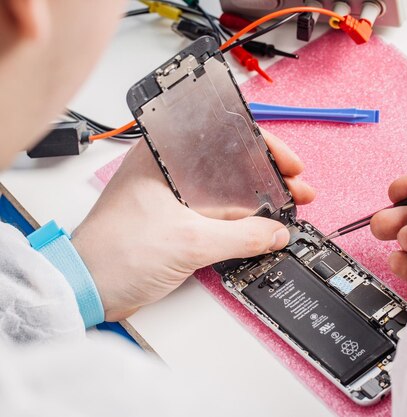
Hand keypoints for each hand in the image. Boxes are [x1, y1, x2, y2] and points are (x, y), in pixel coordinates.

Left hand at [72, 129, 314, 320]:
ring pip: (226, 189)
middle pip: (230, 162)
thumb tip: (274, 232)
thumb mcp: (188, 241)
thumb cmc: (113, 254)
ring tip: (288, 206)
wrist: (86, 289)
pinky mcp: (177, 220)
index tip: (289, 163)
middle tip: (297, 188)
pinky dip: (241, 219)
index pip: (223, 135)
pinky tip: (262, 225)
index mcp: (164, 155)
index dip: (263, 146)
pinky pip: (217, 214)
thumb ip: (240, 236)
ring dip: (258, 198)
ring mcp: (174, 196)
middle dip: (268, 174)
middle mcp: (170, 170)